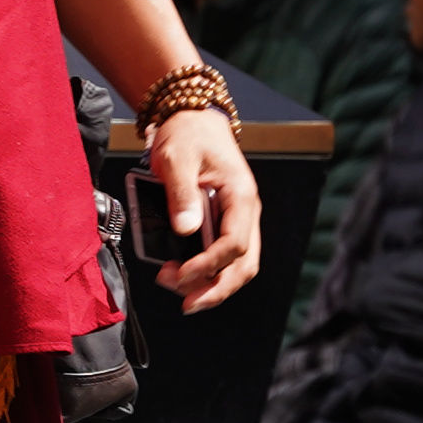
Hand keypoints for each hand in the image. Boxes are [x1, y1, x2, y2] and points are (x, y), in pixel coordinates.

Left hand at [140, 107, 260, 310]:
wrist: (192, 120)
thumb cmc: (186, 135)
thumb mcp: (176, 158)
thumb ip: (180, 193)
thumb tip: (185, 230)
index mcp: (240, 196)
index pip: (234, 244)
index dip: (208, 266)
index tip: (179, 275)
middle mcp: (246, 211)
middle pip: (244, 264)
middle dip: (216, 288)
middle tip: (186, 303)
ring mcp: (239, 218)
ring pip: (238, 265)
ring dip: (213, 285)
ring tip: (180, 291)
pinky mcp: (227, 222)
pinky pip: (227, 256)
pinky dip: (210, 273)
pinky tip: (186, 278)